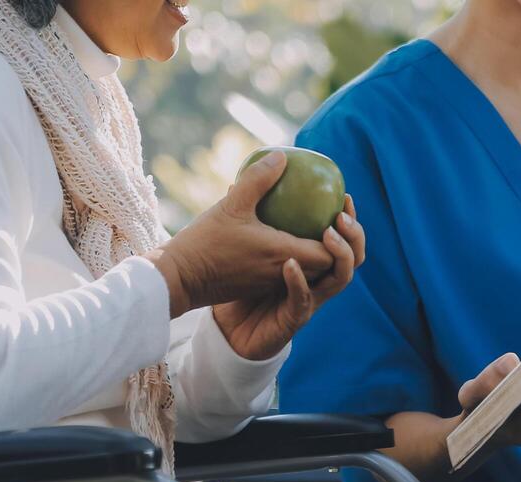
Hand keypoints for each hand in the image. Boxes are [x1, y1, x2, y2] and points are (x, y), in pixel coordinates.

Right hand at [154, 150, 338, 317]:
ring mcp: (271, 283)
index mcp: (282, 254)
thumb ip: (258, 179)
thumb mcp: (231, 204)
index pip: (330, 253)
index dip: (341, 238)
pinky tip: (287, 234)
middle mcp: (282, 273)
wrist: (179, 279)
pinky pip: (289, 273)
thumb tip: (281, 156)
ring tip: (314, 224)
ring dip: (316, 252)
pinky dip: (297, 258)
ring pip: (308, 272)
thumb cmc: (204, 242)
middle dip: (336, 246)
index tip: (337, 215)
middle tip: (331, 216)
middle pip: (325, 266)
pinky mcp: (259, 286)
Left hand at [210, 196, 365, 359]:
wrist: (221, 320)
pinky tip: (290, 263)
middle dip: (355, 237)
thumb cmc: (235, 279)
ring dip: (339, 256)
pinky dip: (299, 281)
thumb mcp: (247, 232)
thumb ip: (260, 200)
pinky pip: (302, 300)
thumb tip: (268, 160)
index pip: (342, 240)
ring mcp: (307, 301)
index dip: (350, 220)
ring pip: (339, 280)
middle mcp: (316, 281)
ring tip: (328, 234)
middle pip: (352, 260)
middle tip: (341, 215)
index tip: (343, 196)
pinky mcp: (291, 319)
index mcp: (311, 261)